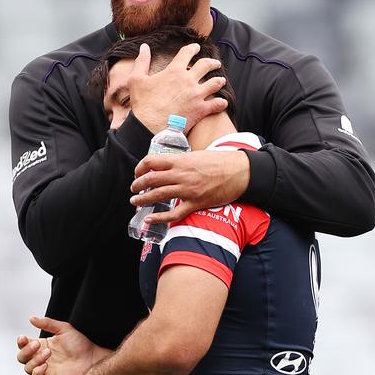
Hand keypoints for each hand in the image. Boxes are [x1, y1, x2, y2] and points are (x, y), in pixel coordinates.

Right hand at [16, 316, 104, 374]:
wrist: (92, 358)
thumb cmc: (80, 344)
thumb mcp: (64, 329)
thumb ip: (47, 323)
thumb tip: (31, 318)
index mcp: (42, 345)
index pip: (24, 345)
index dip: (21, 342)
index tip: (23, 337)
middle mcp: (40, 358)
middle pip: (22, 357)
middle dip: (26, 351)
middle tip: (37, 345)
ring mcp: (44, 370)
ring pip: (27, 368)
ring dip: (34, 360)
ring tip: (48, 353)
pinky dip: (36, 373)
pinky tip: (45, 366)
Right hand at [129, 43, 227, 133]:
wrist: (150, 127)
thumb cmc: (143, 104)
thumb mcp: (137, 80)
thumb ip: (142, 62)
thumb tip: (144, 47)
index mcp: (174, 71)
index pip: (187, 53)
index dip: (193, 48)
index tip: (196, 47)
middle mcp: (188, 80)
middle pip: (206, 65)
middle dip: (212, 62)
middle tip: (215, 63)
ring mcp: (197, 95)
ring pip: (215, 83)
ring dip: (219, 81)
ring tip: (221, 80)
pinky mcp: (201, 109)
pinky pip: (217, 104)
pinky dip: (221, 103)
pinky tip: (223, 102)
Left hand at [130, 150, 249, 222]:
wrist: (240, 172)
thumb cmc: (220, 162)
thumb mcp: (197, 155)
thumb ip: (181, 161)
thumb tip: (169, 165)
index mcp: (180, 160)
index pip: (151, 162)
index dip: (140, 168)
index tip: (138, 173)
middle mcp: (181, 175)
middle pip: (151, 180)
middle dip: (138, 185)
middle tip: (133, 189)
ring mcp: (188, 190)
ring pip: (158, 195)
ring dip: (143, 200)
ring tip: (135, 202)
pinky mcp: (195, 203)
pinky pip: (173, 213)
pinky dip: (159, 218)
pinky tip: (149, 219)